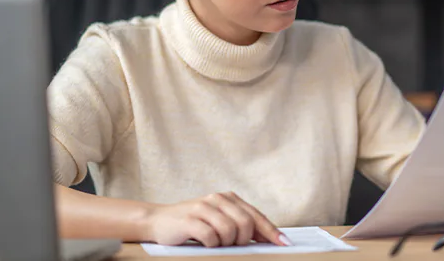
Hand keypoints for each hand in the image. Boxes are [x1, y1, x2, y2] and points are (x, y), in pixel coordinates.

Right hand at [145, 191, 291, 246]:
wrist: (158, 221)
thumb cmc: (193, 224)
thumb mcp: (219, 220)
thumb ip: (240, 225)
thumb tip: (267, 238)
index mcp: (229, 198)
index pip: (256, 216)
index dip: (271, 231)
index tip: (284, 243)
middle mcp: (218, 199)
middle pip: (245, 224)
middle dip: (243, 240)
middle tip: (232, 246)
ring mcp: (203, 208)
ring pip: (229, 231)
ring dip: (225, 243)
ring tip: (215, 243)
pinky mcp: (190, 219)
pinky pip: (210, 236)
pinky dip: (210, 244)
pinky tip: (204, 243)